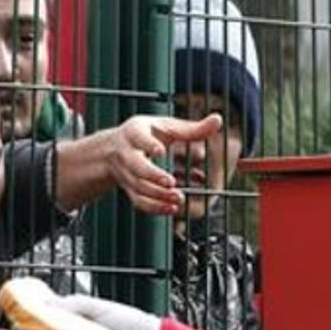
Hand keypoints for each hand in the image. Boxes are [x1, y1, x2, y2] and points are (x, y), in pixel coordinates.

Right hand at [105, 115, 222, 213]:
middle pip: (135, 166)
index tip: (161, 151)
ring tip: (178, 197)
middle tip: (171, 182)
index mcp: (135, 132)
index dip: (149, 145)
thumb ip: (192, 127)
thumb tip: (218, 121)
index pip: (139, 138)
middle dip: (152, 175)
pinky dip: (155, 207)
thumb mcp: (166, 126)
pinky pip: (139, 202)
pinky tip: (172, 208)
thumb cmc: (146, 135)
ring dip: (158, 195)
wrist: (112, 150)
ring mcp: (126, 173)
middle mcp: (126, 154)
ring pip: (138, 187)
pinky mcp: (129, 189)